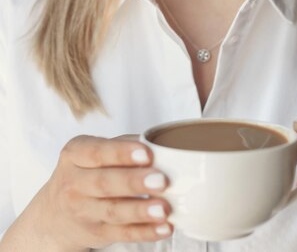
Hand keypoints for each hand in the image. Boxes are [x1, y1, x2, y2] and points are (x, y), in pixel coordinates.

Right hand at [36, 134, 172, 249]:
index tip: (146, 154)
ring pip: (113, 211)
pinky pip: (122, 233)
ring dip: (141, 211)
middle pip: (105, 183)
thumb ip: (122, 144)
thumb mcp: (91, 151)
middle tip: (161, 181)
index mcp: (75, 154)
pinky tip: (163, 227)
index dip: (122, 153)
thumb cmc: (85, 172)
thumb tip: (157, 143)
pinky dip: (144, 232)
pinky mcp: (95, 233)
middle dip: (134, 182)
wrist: (53, 214)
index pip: (98, 152)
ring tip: (163, 208)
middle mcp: (74, 183)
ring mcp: (83, 211)